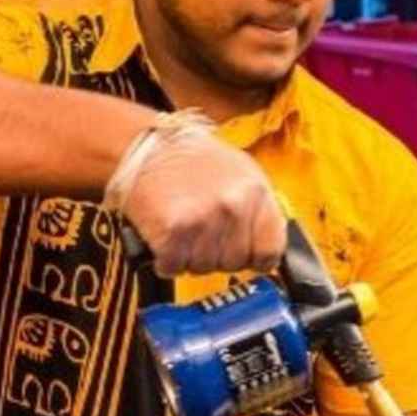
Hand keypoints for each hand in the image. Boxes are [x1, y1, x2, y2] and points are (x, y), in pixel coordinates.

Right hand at [117, 119, 285, 277]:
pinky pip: (173, 267)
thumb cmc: (189, 159)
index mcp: (255, 191)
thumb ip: (258, 209)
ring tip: (181, 230)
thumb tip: (268, 244)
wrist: (145, 147)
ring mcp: (203, 220)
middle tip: (201, 233)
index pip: (271, 250)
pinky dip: (165, 260)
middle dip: (217, 256)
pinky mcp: (172, 232)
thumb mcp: (239, 172)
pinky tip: (164, 238)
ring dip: (189, 258)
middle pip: (234, 264)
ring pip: (203, 269)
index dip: (255, 257)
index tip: (244, 254)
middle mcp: (233, 206)